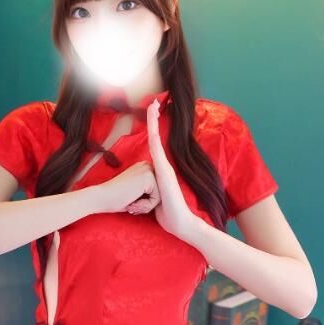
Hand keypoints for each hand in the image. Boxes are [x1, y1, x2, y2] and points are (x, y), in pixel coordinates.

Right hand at [97, 160, 160, 213]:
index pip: (157, 190)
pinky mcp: (148, 177)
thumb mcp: (134, 193)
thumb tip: (159, 200)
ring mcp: (148, 170)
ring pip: (159, 196)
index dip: (144, 201)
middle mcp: (146, 166)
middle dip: (146, 203)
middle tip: (130, 202)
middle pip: (160, 192)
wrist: (101, 198)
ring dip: (145, 205)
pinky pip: (156, 199)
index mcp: (143, 168)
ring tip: (131, 202)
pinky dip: (144, 206)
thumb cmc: (115, 199)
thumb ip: (145, 191)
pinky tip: (132, 201)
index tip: (129, 200)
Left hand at [128, 98, 194, 237]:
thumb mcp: (154, 199)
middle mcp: (163, 164)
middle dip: (154, 118)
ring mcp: (165, 166)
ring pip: (157, 139)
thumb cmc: (167, 213)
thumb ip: (150, 190)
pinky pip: (158, 150)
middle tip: (153, 101)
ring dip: (154, 121)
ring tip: (152, 104)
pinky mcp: (165, 171)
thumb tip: (143, 191)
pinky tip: (153, 124)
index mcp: (160, 170)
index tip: (151, 115)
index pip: (155, 145)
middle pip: (157, 136)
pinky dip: (155, 136)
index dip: (152, 130)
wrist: (180, 223)